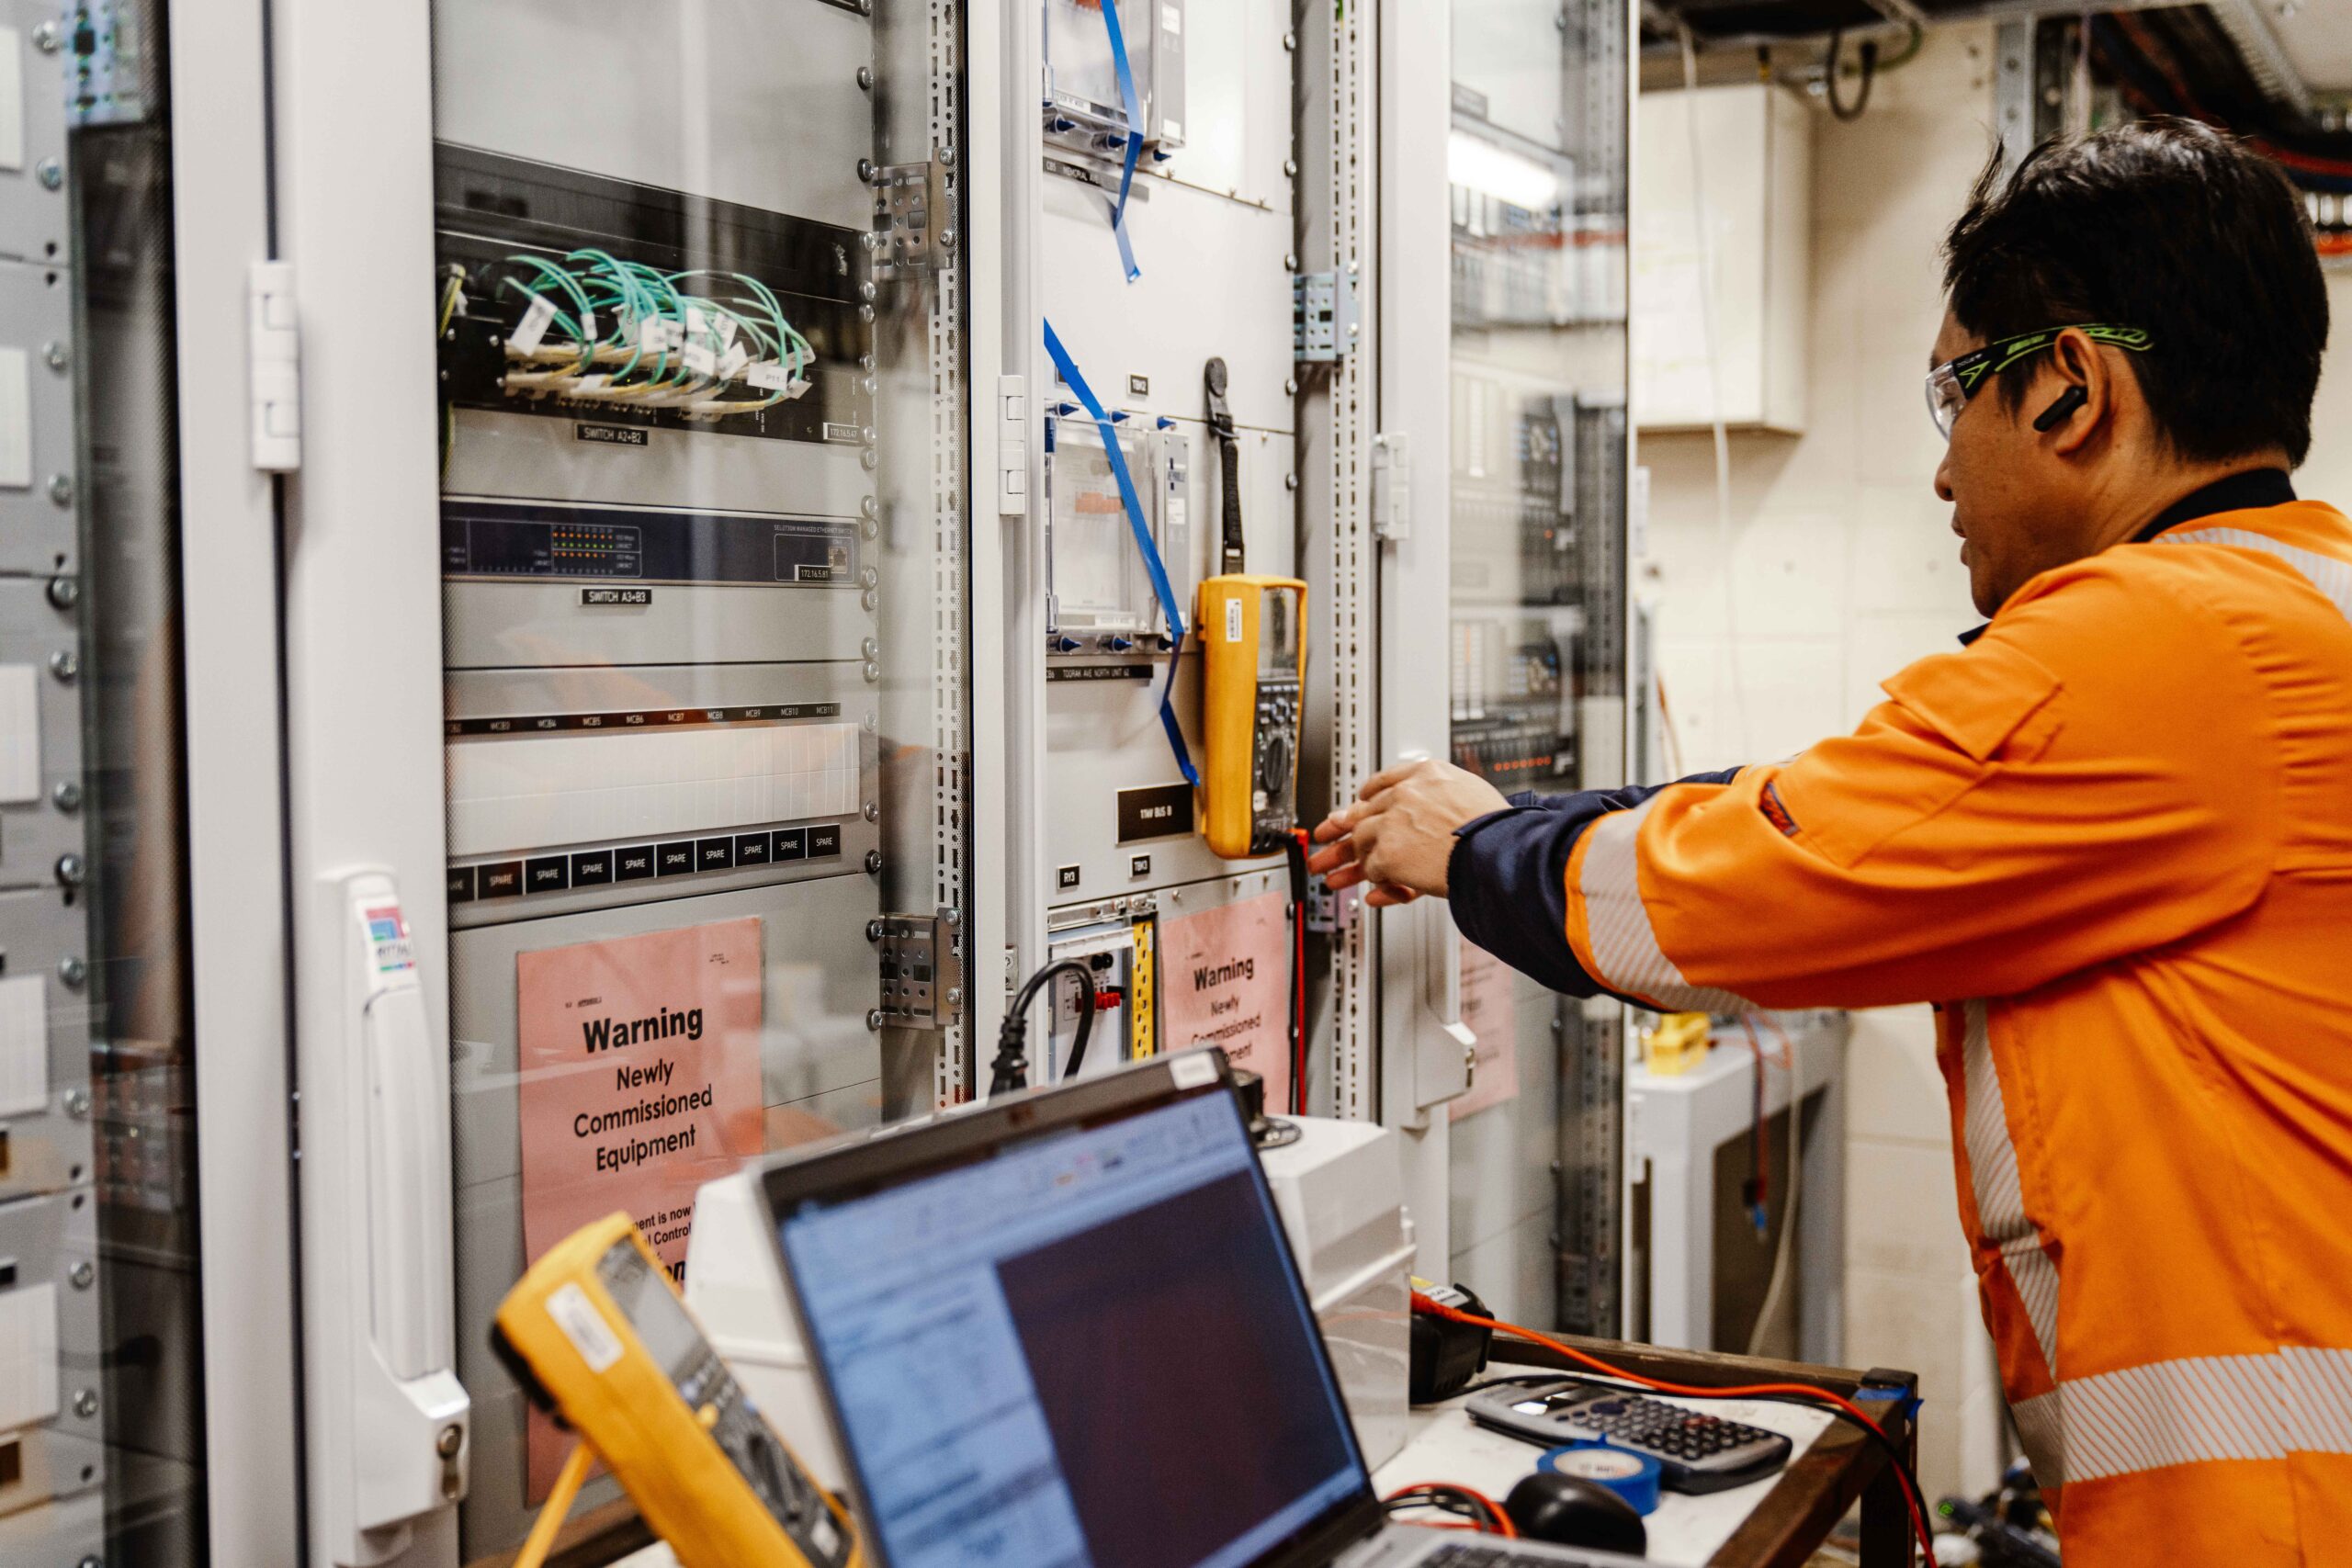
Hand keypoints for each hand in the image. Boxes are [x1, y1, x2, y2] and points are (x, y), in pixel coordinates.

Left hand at [1308, 759, 1509, 906]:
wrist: (1499, 850)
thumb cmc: (1498, 829)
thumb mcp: (1471, 795)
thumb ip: (1441, 799)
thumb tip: (1430, 810)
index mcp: (1427, 773)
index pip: (1383, 781)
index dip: (1366, 798)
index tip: (1356, 807)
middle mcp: (1405, 794)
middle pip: (1363, 811)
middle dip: (1341, 829)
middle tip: (1324, 838)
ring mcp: (1393, 823)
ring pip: (1361, 841)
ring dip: (1347, 861)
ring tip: (1328, 874)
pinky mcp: (1388, 853)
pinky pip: (1373, 869)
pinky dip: (1377, 883)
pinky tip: (1375, 892)